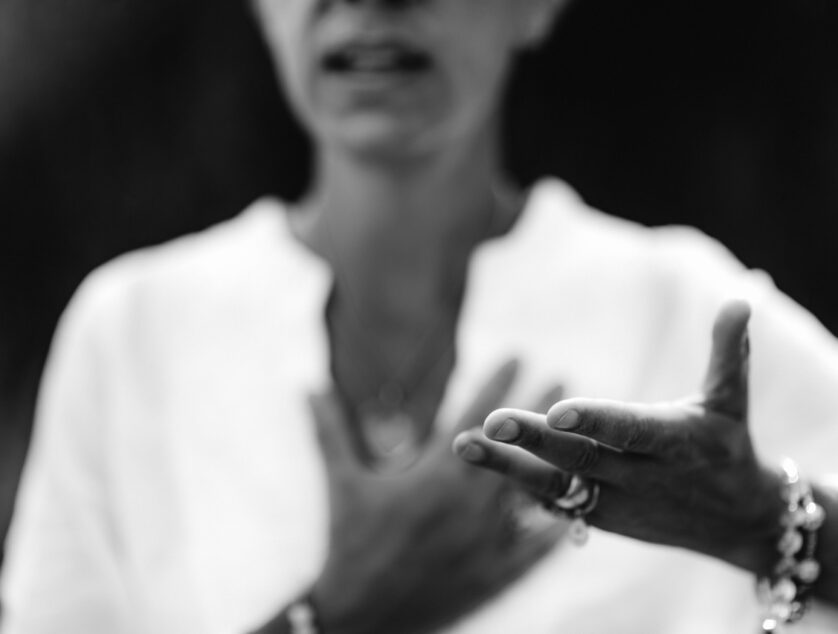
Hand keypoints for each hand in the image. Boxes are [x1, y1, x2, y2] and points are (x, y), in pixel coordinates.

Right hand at [310, 361, 562, 633]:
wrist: (360, 615)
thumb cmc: (349, 542)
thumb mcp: (341, 483)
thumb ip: (329, 430)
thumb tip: (308, 383)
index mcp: (432, 475)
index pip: (473, 416)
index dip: (497, 382)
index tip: (518, 353)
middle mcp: (466, 503)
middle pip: (515, 448)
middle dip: (539, 411)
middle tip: (563, 381)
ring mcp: (485, 540)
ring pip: (533, 492)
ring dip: (555, 459)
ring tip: (579, 438)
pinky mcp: (495, 573)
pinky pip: (536, 548)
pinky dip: (558, 527)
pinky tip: (580, 510)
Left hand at [455, 300, 784, 574]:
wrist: (737, 523)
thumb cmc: (728, 447)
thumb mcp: (730, 401)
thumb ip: (728, 352)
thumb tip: (739, 301)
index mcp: (675, 442)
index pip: (630, 430)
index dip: (596, 420)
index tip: (558, 410)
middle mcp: (642, 477)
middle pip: (582, 459)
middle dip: (535, 442)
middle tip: (492, 422)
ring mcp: (617, 503)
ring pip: (557, 487)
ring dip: (507, 468)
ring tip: (462, 445)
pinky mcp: (600, 518)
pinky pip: (555, 503)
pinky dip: (519, 487)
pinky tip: (478, 464)